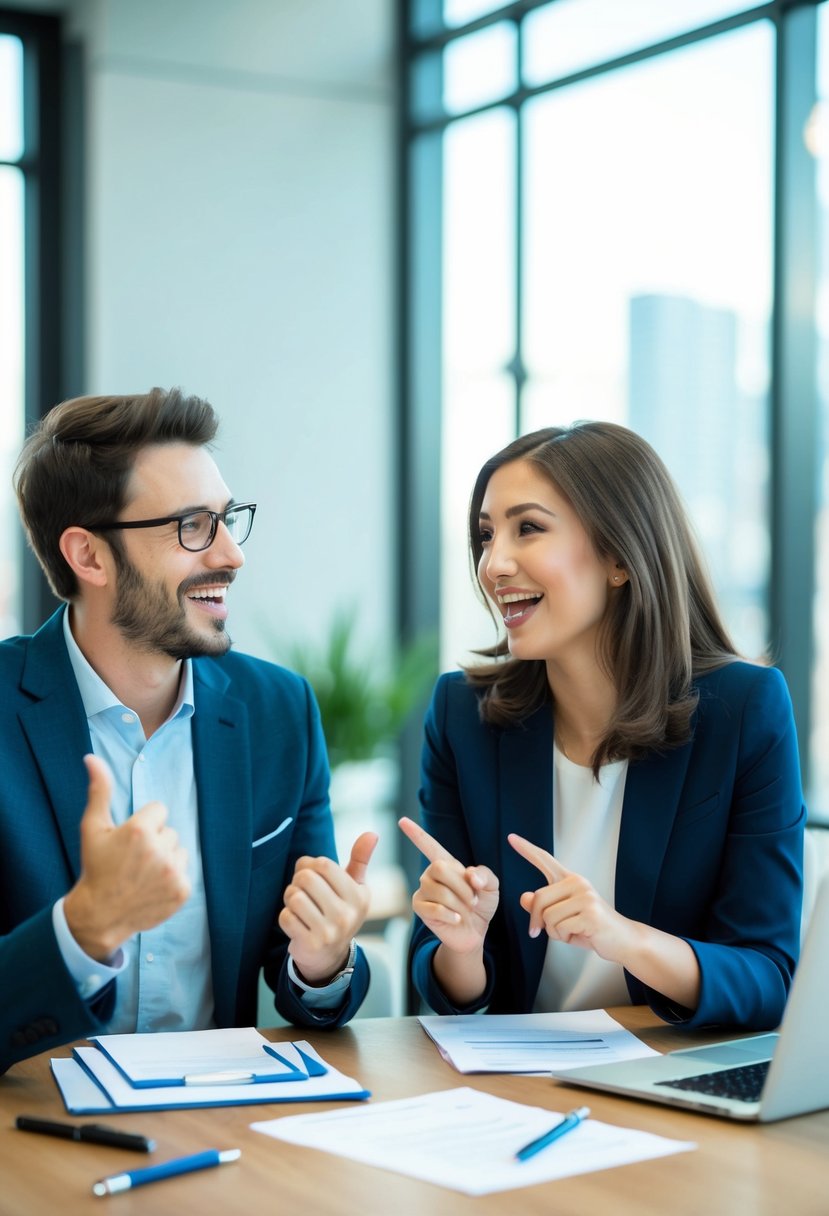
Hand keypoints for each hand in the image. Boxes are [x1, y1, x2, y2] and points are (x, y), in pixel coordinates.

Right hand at [63, 754, 190, 960]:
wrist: (100, 915)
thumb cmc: (96, 867)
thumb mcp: (93, 828)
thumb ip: (99, 791)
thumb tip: (92, 758)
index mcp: (140, 830)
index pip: (159, 810)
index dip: (144, 824)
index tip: (129, 842)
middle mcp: (159, 849)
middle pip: (169, 831)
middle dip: (154, 842)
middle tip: (133, 860)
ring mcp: (173, 871)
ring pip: (179, 850)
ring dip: (166, 858)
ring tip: (143, 873)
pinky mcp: (183, 890)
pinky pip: (185, 870)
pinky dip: (172, 878)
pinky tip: (153, 886)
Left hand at [278, 832, 377, 984]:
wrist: (330, 956)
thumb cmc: (340, 911)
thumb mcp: (354, 887)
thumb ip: (360, 859)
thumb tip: (372, 833)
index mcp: (358, 896)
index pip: (324, 864)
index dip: (310, 864)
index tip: (311, 873)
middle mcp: (347, 915)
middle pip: (306, 878)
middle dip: (298, 880)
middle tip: (303, 890)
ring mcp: (329, 932)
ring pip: (294, 897)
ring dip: (290, 898)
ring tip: (299, 905)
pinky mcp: (310, 944)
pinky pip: (285, 917)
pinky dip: (285, 916)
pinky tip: (296, 921)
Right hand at [399, 816, 499, 954]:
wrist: (475, 931)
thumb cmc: (481, 904)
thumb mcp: (491, 886)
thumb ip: (485, 875)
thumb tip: (470, 876)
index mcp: (447, 864)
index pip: (429, 845)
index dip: (416, 833)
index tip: (402, 821)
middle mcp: (431, 874)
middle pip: (439, 867)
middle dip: (462, 886)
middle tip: (474, 900)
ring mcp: (424, 890)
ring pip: (439, 890)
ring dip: (459, 903)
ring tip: (466, 911)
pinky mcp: (420, 908)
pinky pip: (435, 908)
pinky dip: (452, 915)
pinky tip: (456, 919)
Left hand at [508, 832, 631, 961]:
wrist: (623, 941)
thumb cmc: (591, 928)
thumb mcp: (562, 917)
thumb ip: (543, 907)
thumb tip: (524, 897)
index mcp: (570, 880)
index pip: (544, 860)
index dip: (526, 849)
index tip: (510, 837)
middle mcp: (578, 883)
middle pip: (539, 899)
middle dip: (538, 921)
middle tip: (545, 933)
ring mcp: (586, 896)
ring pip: (548, 917)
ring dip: (555, 932)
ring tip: (574, 931)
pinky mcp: (590, 913)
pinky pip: (560, 928)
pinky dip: (565, 938)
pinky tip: (581, 935)